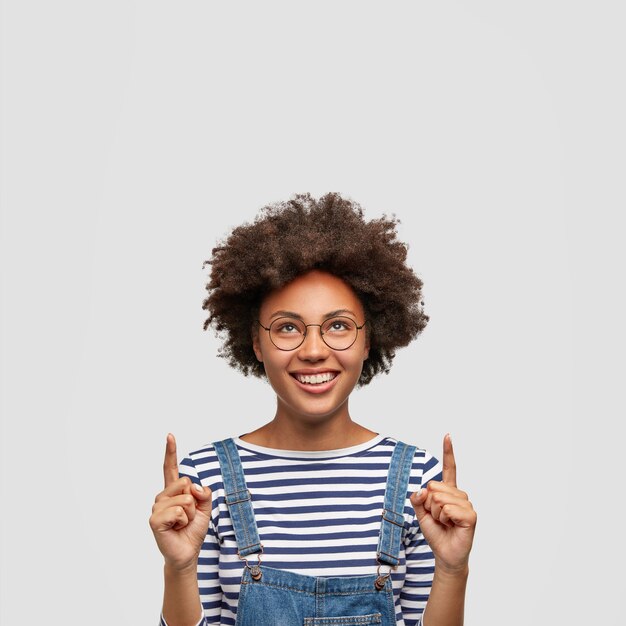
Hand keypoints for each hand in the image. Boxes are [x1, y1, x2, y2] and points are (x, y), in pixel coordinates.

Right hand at [149, 433, 212, 571]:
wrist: (187, 552)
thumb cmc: (193, 530)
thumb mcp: (205, 508)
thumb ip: (203, 493)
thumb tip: (194, 487)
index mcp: (174, 491)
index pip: (171, 468)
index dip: (170, 451)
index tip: (170, 435)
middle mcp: (162, 496)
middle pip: (186, 482)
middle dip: (195, 501)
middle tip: (188, 517)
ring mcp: (157, 507)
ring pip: (185, 499)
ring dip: (190, 514)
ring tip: (182, 524)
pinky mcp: (154, 519)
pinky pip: (178, 511)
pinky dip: (183, 521)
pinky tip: (176, 528)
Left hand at [410, 434, 476, 574]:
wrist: (445, 553)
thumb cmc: (436, 532)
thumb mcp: (421, 514)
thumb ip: (418, 499)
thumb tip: (421, 490)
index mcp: (448, 491)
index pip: (450, 468)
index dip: (448, 451)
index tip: (447, 435)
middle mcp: (459, 494)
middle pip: (433, 487)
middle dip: (429, 505)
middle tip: (438, 517)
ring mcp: (466, 503)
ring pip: (439, 499)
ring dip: (436, 514)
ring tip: (445, 523)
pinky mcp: (470, 515)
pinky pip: (448, 509)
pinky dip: (444, 519)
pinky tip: (451, 526)